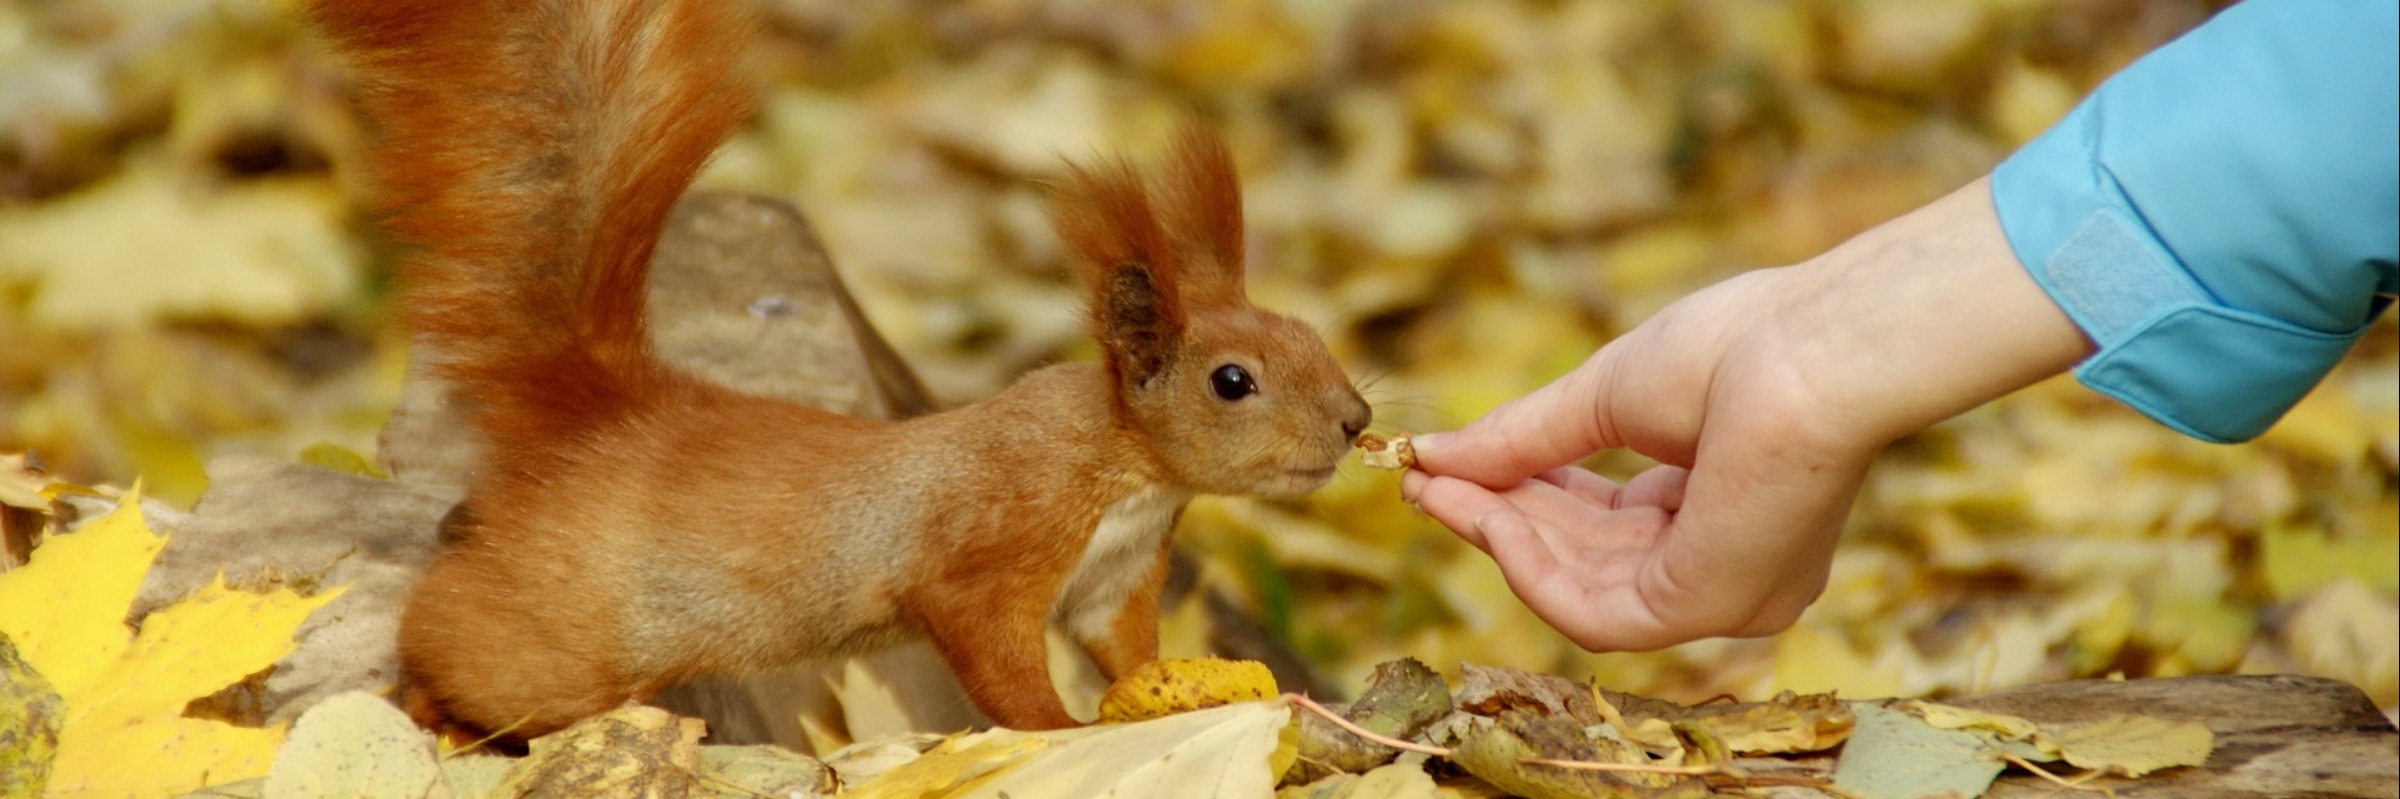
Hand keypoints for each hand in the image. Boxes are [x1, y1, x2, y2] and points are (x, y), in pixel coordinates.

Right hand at [1401, 177, 2089, 651]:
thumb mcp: (1606, 393)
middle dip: (1498, 517)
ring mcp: (1721, 594)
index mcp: (1721, 503)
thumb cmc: (1740, 347)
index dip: (1521, 495)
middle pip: (1585, 558)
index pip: (1603, 520)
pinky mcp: (1705, 607)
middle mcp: (1727, 563)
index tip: (1445, 470)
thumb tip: (1429, 456)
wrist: (1810, 349)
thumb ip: (1523, 436)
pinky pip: (1593, 612)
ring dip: (1500, 538)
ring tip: (1439, 487)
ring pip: (1580, 590)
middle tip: (1423, 480)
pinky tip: (1486, 514)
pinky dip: (1530, 568)